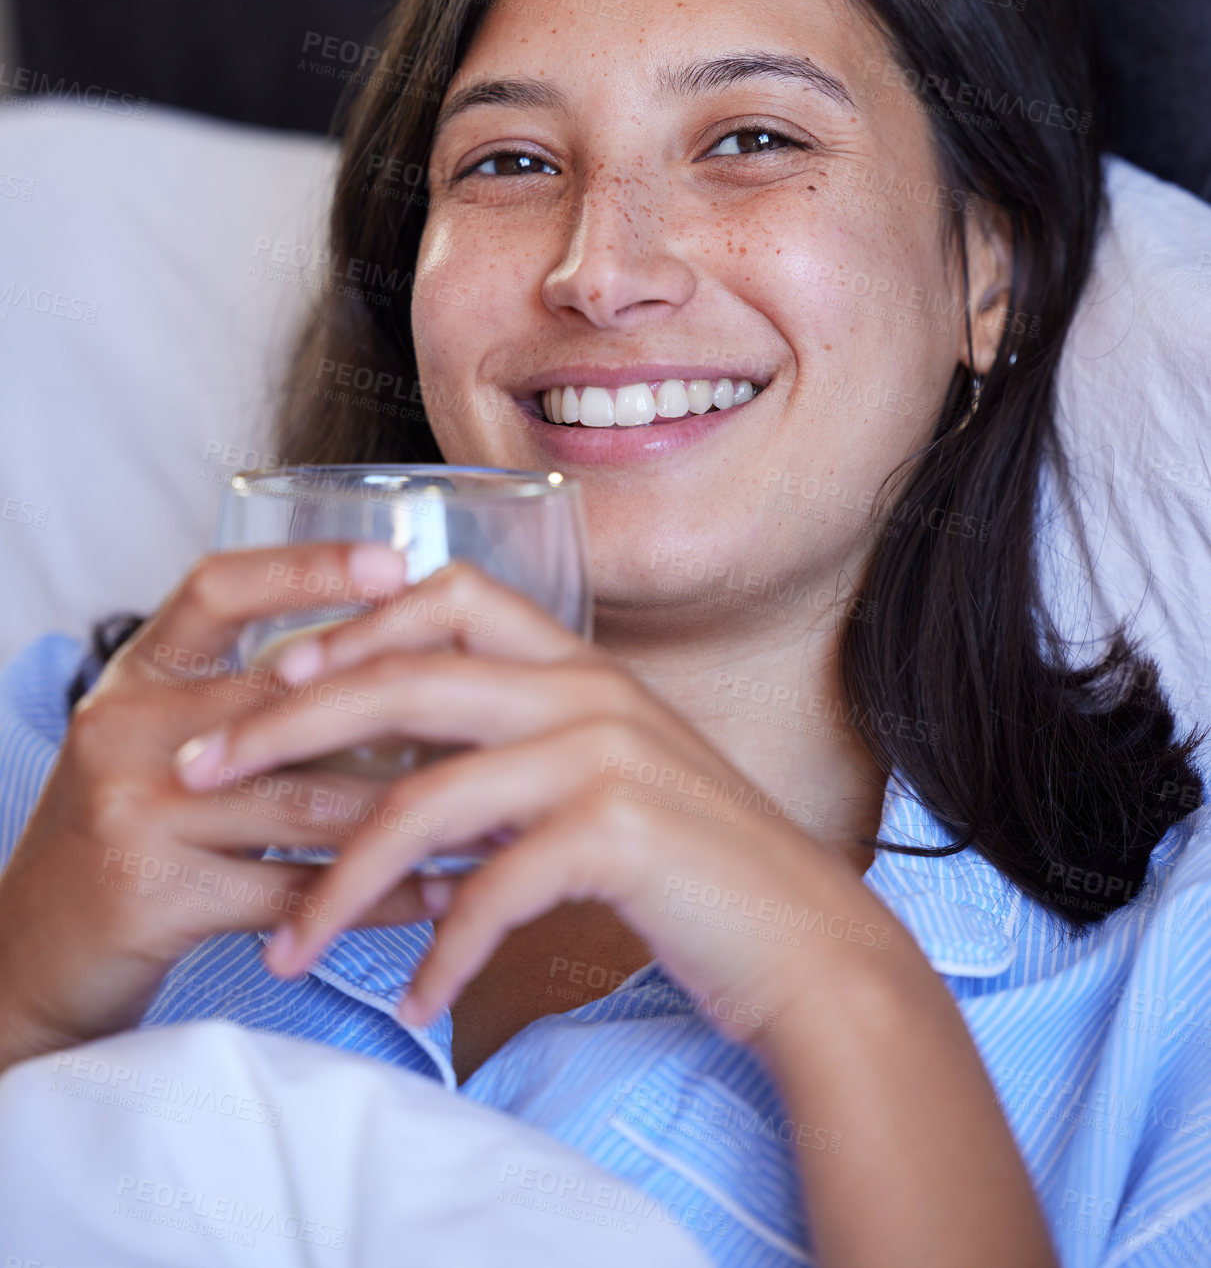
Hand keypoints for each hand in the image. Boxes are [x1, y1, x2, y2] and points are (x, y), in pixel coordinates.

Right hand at [0, 542, 451, 1067]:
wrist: (29, 954)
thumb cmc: (128, 833)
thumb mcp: (166, 742)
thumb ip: (252, 700)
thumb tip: (393, 667)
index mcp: (139, 674)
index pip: (218, 587)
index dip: (306, 567)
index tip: (396, 563)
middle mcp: (128, 727)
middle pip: (287, 701)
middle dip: (402, 714)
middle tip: (493, 714)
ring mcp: (136, 810)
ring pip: (307, 800)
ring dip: (413, 813)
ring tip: (493, 812)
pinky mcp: (153, 894)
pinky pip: (295, 889)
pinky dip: (377, 897)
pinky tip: (439, 894)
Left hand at [174, 557, 901, 1048]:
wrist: (808, 942)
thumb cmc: (694, 867)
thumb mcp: (604, 780)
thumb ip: (517, 758)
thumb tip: (405, 783)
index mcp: (582, 665)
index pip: (452, 595)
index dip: (355, 623)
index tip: (274, 671)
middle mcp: (589, 692)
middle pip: (406, 679)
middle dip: (289, 725)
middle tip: (205, 771)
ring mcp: (606, 757)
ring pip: (426, 800)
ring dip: (341, 882)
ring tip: (290, 949)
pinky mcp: (618, 836)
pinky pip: (486, 892)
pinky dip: (438, 953)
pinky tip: (417, 997)